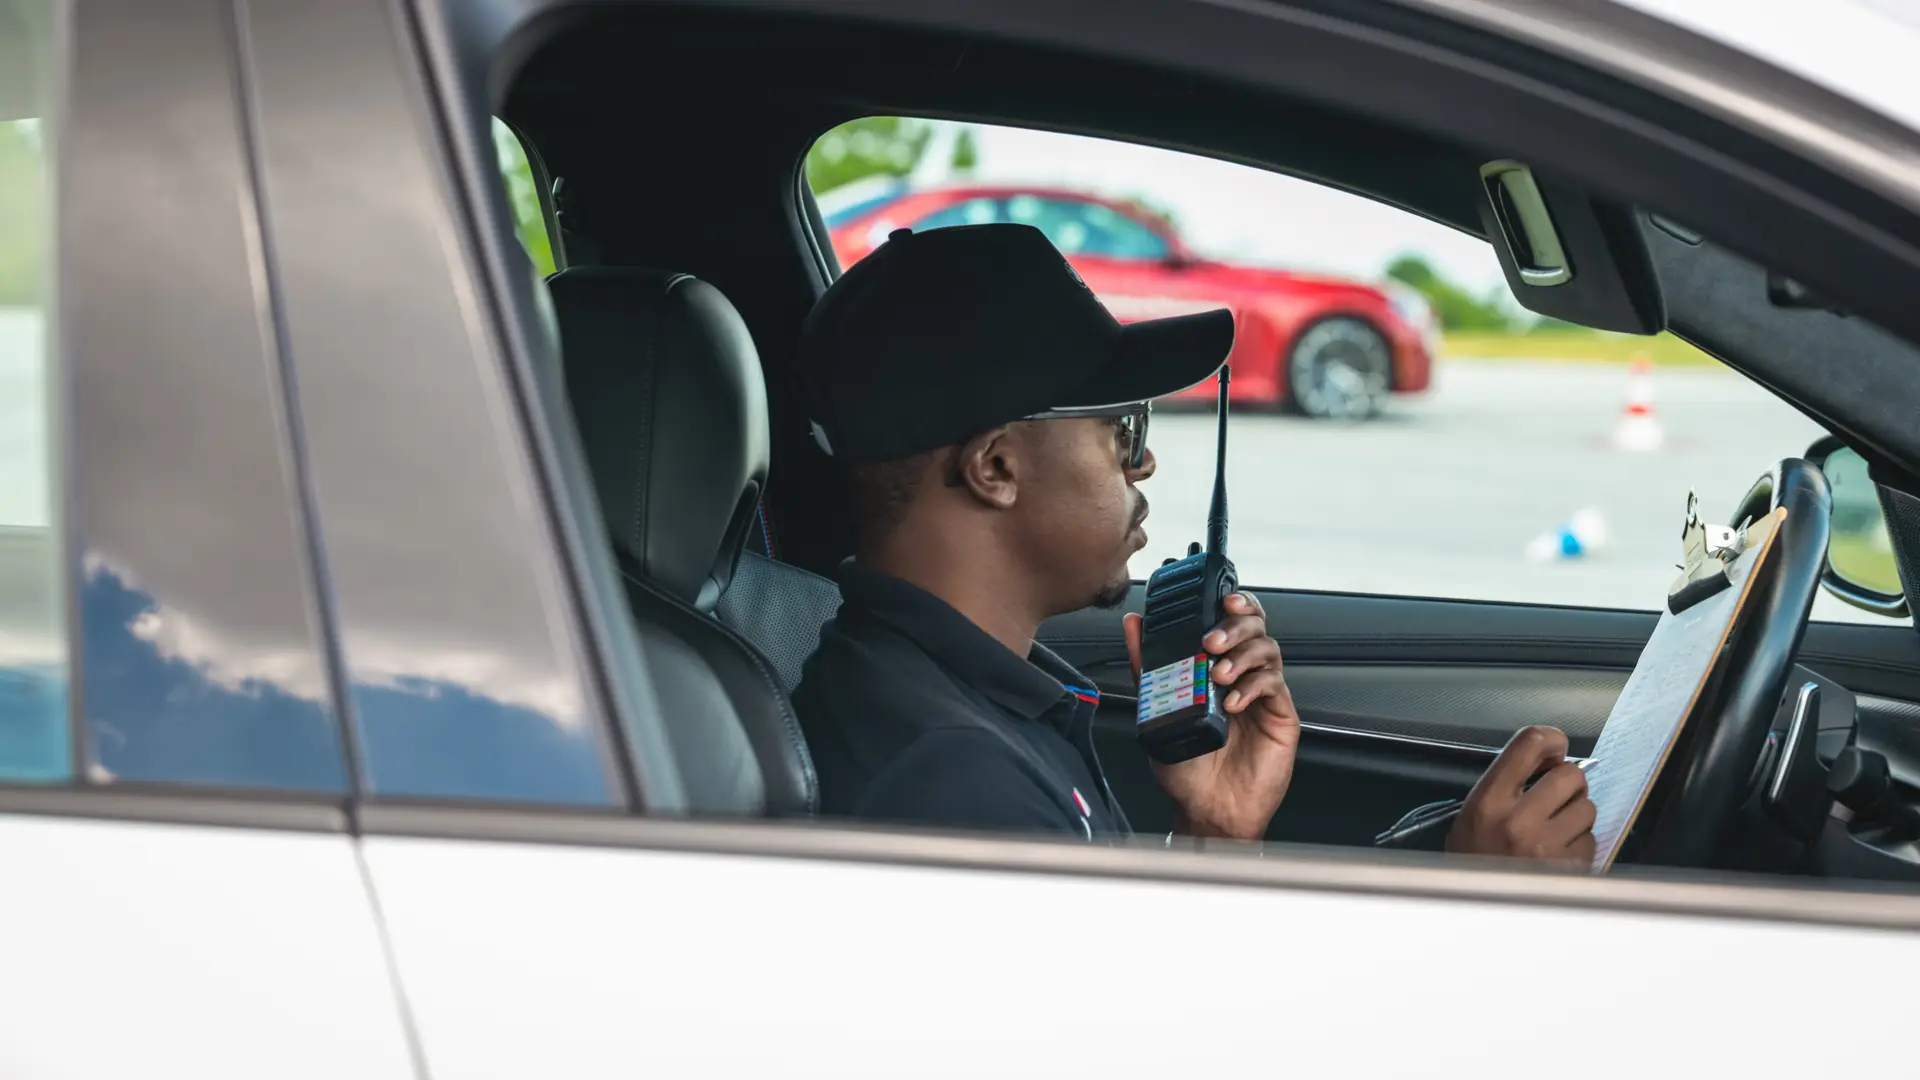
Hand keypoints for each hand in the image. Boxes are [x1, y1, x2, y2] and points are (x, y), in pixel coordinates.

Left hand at [1124, 592, 1299, 841]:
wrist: (1205, 808)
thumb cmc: (1185, 765)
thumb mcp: (1157, 707)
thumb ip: (1146, 663)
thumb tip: (1134, 623)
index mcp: (1216, 667)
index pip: (1233, 622)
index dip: (1233, 605)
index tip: (1221, 599)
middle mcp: (1243, 676)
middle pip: (1256, 628)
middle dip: (1235, 626)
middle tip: (1212, 641)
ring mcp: (1264, 695)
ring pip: (1268, 650)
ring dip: (1241, 655)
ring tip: (1218, 675)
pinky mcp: (1281, 716)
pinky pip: (1275, 685)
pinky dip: (1253, 686)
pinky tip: (1232, 702)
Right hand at [1447, 725, 1596, 868]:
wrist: (1476, 912)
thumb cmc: (1473, 863)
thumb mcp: (1472, 816)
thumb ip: (1504, 784)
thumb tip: (1546, 760)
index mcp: (1489, 802)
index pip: (1528, 743)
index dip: (1550, 738)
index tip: (1554, 746)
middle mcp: (1518, 821)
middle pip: (1570, 774)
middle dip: (1568, 782)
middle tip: (1556, 795)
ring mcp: (1548, 846)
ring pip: (1588, 807)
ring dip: (1577, 815)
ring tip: (1554, 829)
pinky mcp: (1570, 868)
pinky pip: (1592, 839)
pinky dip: (1580, 844)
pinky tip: (1558, 853)